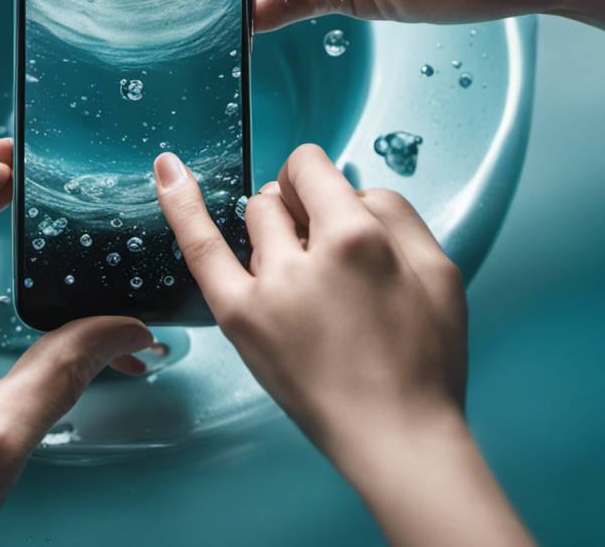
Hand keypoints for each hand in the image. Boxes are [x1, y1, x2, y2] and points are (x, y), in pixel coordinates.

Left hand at [153, 146, 536, 546]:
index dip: (317, 178)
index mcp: (358, 239)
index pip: (310, 166)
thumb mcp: (438, 270)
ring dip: (275, 230)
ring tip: (306, 277)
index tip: (323, 196)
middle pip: (280, 195)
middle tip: (324, 251)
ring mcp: (265, 287)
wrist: (395, 438)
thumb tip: (348, 187)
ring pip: (254, 217)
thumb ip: (394, 210)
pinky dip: (180, 204)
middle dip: (299, 207)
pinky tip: (165, 169)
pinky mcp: (238, 316)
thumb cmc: (424, 361)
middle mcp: (306, 256)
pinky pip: (199, 246)